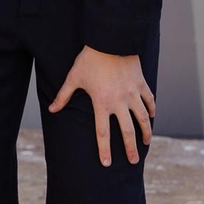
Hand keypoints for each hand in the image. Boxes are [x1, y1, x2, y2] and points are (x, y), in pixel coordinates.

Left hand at [49, 47, 155, 166]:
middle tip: (133, 161)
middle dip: (131, 149)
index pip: (102, 132)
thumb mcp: (74, 77)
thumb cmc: (90, 59)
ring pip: (142, 118)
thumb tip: (52, 109)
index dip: (104, 150)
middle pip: (127, 131)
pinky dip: (152, 110)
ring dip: (145, 132)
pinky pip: (149, 100)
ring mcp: (132, 93)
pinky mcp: (141, 83)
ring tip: (146, 142)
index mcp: (101, 103)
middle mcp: (119, 102)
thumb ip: (63, 96)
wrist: (110, 39)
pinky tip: (152, 117)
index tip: (106, 164)